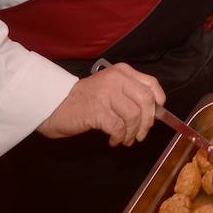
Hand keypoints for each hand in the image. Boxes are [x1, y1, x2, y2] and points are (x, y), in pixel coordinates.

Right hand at [37, 63, 164, 146]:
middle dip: (147, 121)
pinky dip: (119, 137)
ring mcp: (106, 93)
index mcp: (121, 72)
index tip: (157, 114)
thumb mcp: (108, 88)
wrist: (54, 104)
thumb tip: (153, 112)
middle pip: (146, 100)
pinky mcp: (97, 110)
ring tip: (124, 139)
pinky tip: (113, 140)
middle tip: (141, 134)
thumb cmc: (84, 99)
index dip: (158, 100)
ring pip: (134, 116)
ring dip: (132, 133)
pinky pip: (119, 127)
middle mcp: (116, 79)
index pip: (151, 83)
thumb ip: (128, 93)